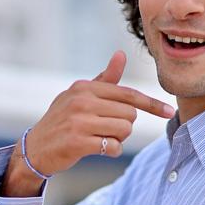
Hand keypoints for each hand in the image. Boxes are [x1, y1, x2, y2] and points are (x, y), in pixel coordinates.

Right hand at [23, 50, 174, 174]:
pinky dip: (112, 151)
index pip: (128, 94)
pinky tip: (99, 149)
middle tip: (106, 129)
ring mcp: (79, 121)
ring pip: (124, 130)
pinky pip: (114, 147)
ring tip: (101, 138)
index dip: (151, 104)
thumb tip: (121, 54)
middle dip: (125, 125)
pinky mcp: (78, 142)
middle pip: (130, 114)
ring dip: (119, 139)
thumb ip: (104, 79)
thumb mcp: (80, 95)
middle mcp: (82, 101)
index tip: (168, 111)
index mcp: (85, 87)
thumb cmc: (63, 120)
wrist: (36, 147)